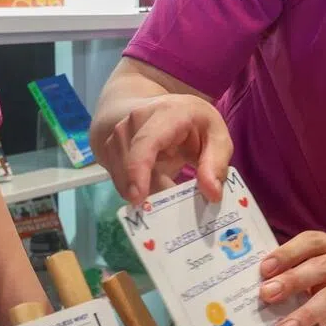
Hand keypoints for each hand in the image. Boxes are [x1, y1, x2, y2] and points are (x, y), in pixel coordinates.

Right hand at [98, 93, 231, 203]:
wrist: (162, 110)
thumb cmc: (195, 124)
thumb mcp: (217, 137)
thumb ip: (216, 164)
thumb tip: (212, 195)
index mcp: (168, 113)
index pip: (146, 141)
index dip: (138, 169)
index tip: (138, 197)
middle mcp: (136, 119)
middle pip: (130, 162)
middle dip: (145, 190)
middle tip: (163, 215)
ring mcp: (118, 133)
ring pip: (122, 174)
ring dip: (141, 192)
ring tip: (162, 200)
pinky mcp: (108, 148)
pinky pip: (119, 178)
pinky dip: (134, 190)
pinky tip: (150, 192)